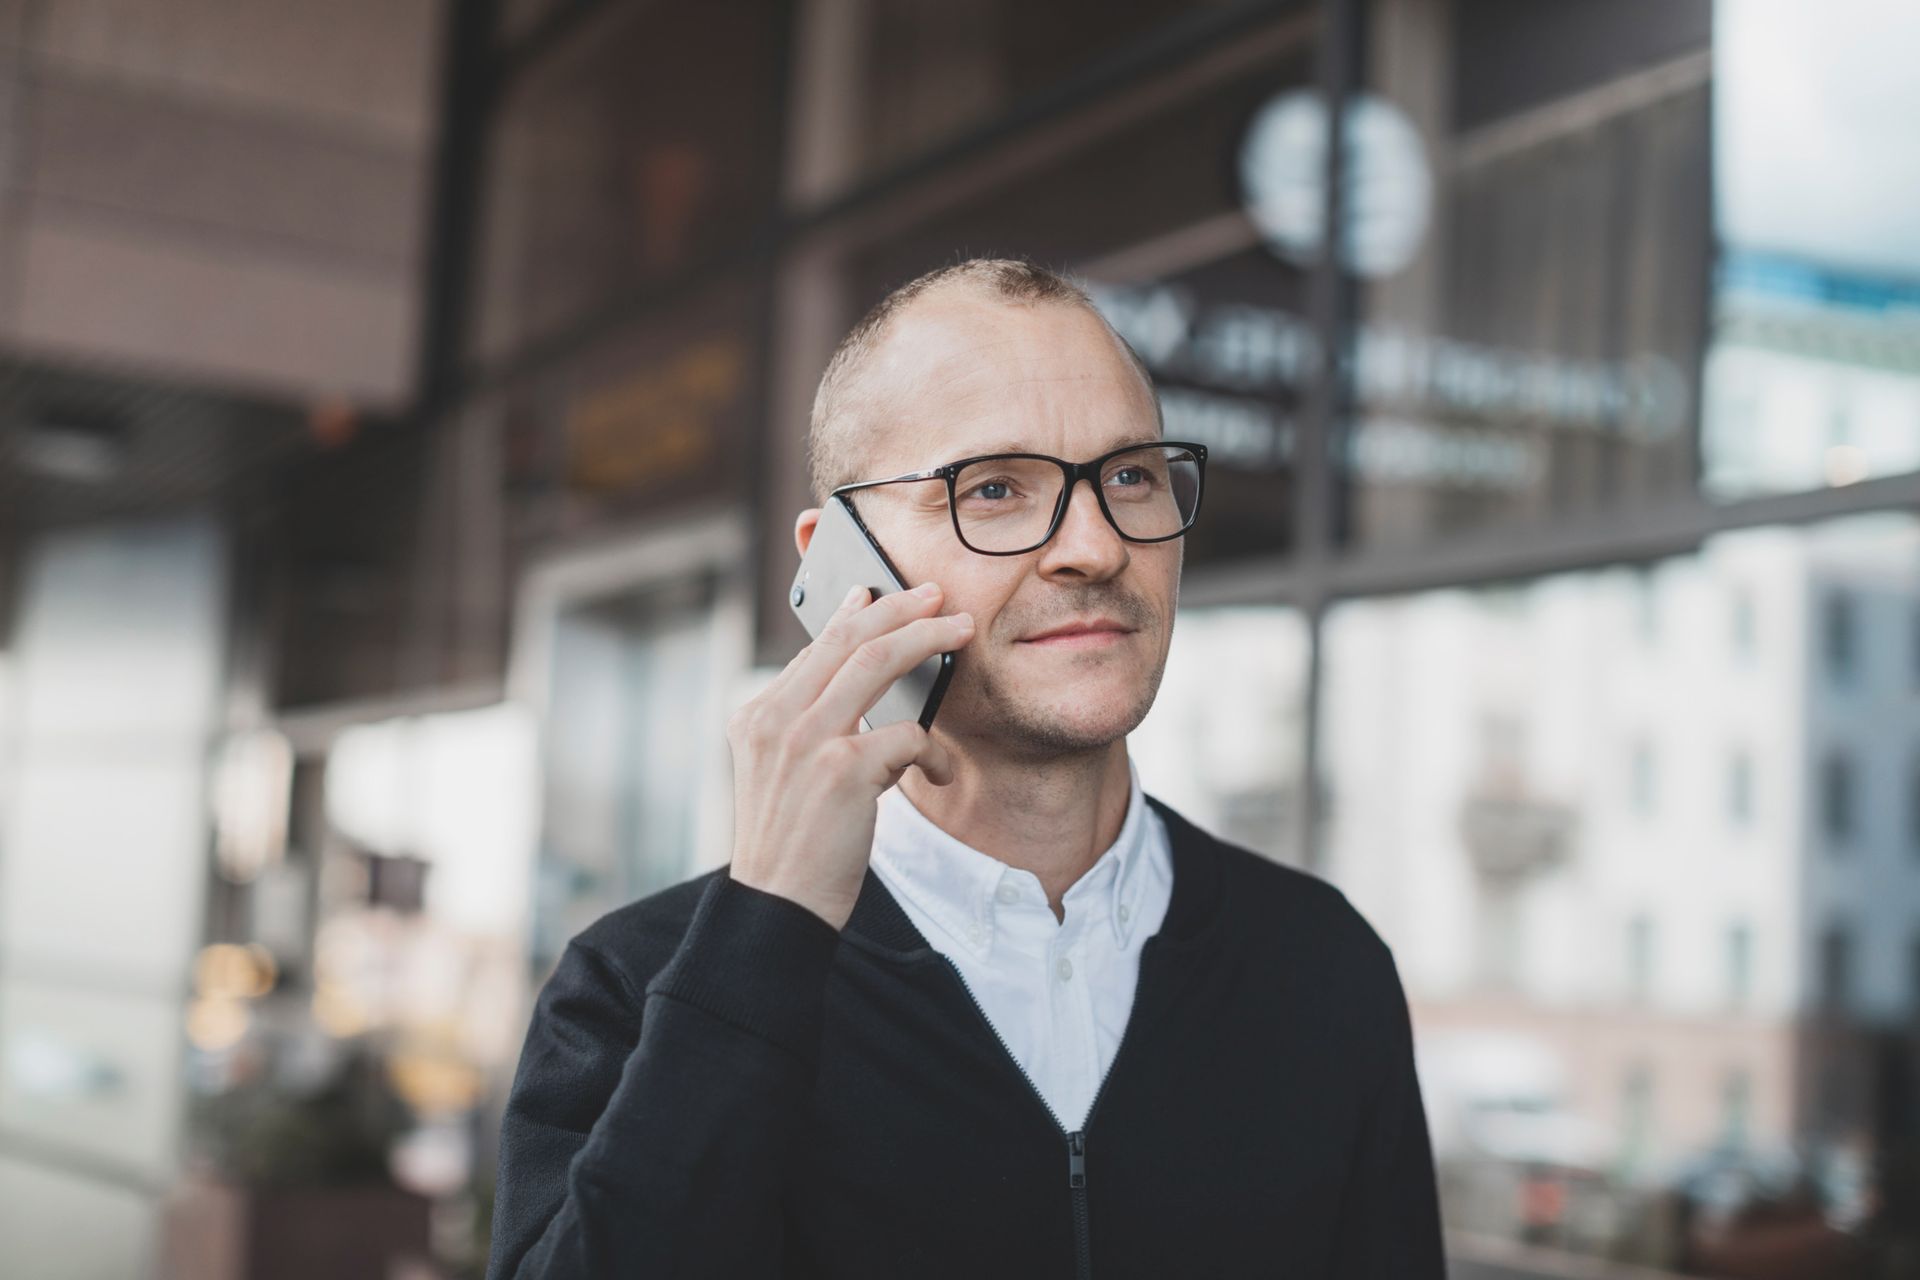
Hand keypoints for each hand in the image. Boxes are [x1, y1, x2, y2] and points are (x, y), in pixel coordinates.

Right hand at [725, 582, 972, 930]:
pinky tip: (938, 771)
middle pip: (848, 639)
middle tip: (940, 597)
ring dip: (926, 639)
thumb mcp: (783, 773)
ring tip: (961, 631)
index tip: (877, 591)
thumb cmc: (792, 844)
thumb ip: (809, 726)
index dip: (851, 614)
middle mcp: (775, 719)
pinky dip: (932, 752)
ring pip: (877, 661)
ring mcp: (807, 741)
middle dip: (900, 608)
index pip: (813, 648)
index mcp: (756, 716)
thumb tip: (865, 686)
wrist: (777, 905)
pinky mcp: (843, 770)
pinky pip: (907, 735)